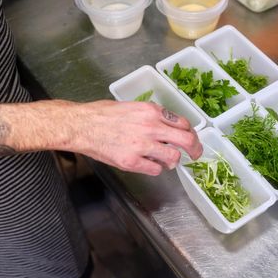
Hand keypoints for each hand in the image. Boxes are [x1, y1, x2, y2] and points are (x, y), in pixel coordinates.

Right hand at [71, 100, 202, 175]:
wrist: (81, 125)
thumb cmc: (102, 114)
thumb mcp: (132, 106)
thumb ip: (151, 116)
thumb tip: (166, 125)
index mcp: (152, 111)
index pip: (183, 123)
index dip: (190, 133)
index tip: (190, 139)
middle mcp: (151, 127)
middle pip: (187, 140)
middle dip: (195, 150)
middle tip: (196, 155)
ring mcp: (142, 146)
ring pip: (173, 158)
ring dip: (173, 161)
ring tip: (166, 162)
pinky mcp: (132, 161)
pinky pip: (156, 170)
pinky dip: (156, 169)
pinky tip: (148, 165)